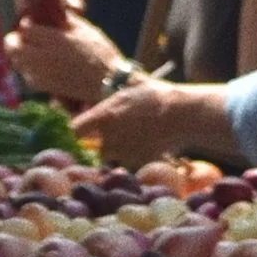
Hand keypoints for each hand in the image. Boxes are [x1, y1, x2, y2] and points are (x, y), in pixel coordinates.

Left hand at [5, 17, 127, 109]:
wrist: (108, 81)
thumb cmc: (100, 52)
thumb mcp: (85, 29)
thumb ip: (65, 21)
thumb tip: (53, 12)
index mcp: (54, 39)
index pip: (25, 29)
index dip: (26, 25)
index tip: (32, 25)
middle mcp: (44, 56)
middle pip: (13, 47)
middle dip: (14, 41)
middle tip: (22, 39)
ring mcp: (43, 73)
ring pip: (18, 63)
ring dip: (20, 56)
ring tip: (30, 53)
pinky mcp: (46, 87)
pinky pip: (27, 77)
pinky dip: (28, 71)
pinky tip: (40, 67)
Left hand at [74, 78, 218, 170]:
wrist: (181, 114)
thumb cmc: (156, 96)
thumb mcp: (128, 91)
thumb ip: (108, 102)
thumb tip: (95, 101)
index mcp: (103, 116)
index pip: (75, 131)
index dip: (79, 132)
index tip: (85, 132)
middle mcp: (109, 136)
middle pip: (97, 147)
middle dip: (106, 143)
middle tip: (122, 135)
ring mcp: (123, 152)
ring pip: (113, 157)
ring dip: (120, 153)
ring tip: (137, 140)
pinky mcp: (137, 162)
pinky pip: (130, 164)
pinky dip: (135, 159)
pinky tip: (147, 147)